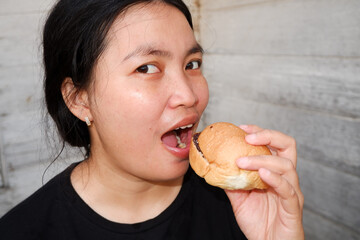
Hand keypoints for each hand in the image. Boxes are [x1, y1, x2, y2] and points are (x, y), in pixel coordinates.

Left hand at [225, 125, 303, 239]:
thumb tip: (215, 165)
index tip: (241, 128)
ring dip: (262, 159)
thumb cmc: (257, 221)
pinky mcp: (293, 207)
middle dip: (268, 135)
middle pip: (288, 146)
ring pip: (286, 166)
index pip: (274, 144)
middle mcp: (286, 178)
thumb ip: (231, 180)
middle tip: (248, 136)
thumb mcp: (239, 197)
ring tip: (242, 160)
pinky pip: (288, 190)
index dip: (260, 132)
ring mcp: (292, 192)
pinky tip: (261, 174)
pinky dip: (275, 179)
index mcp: (274, 172)